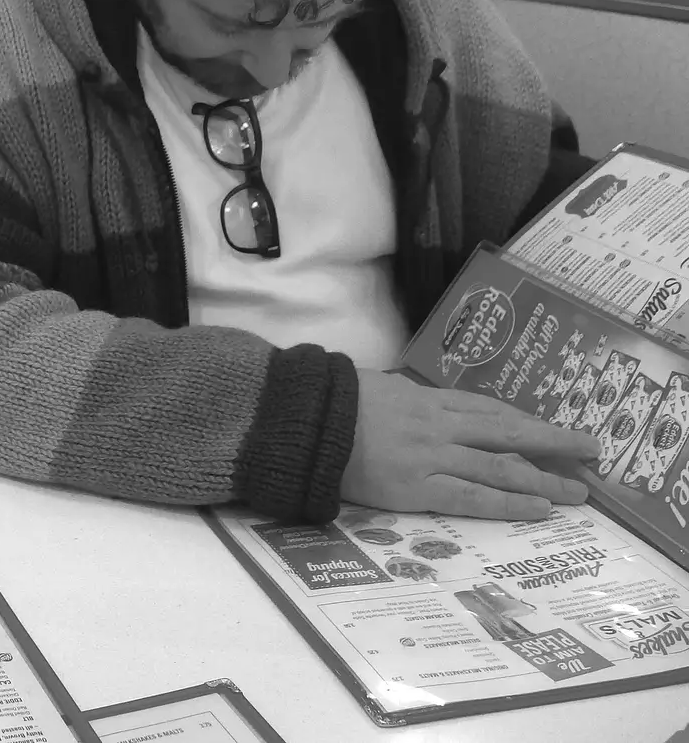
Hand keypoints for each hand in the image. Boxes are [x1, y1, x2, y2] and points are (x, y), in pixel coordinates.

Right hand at [341, 371, 600, 519]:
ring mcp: (432, 456)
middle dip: (554, 442)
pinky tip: (539, 508)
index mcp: (424, 400)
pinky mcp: (418, 487)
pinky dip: (510, 502)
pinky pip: (473, 496)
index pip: (487, 411)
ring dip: (545, 479)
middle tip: (593, 450)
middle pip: (507, 434)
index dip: (525, 421)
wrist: (302, 422)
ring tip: (579, 492)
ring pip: (501, 467)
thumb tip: (419, 406)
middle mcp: (438, 426)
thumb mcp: (375, 388)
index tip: (553, 429)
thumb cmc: (330, 404)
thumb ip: (403, 399)